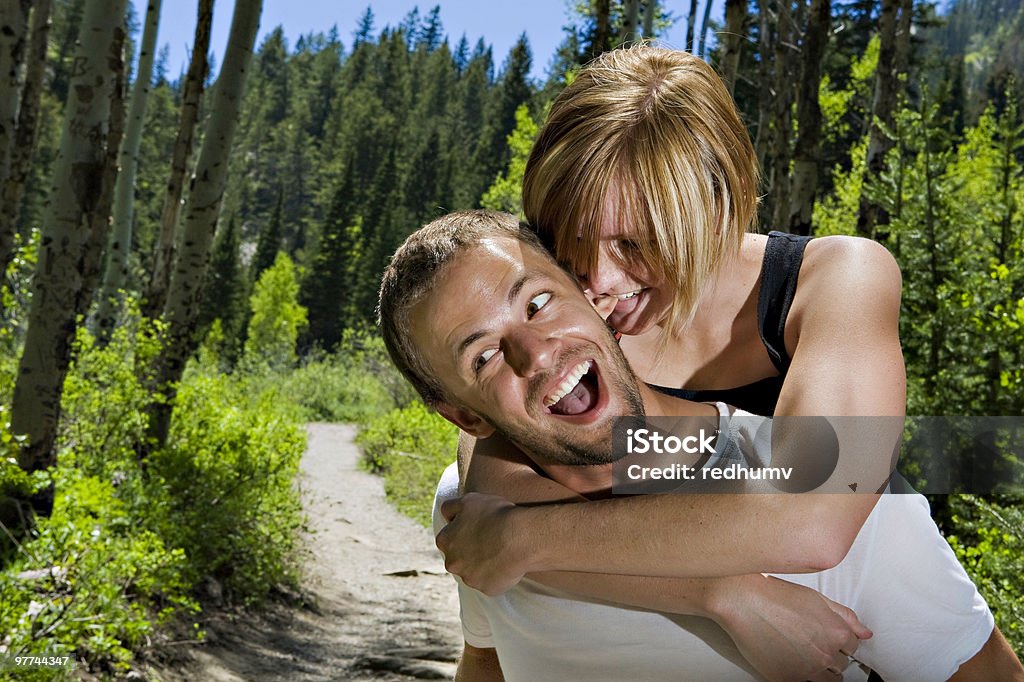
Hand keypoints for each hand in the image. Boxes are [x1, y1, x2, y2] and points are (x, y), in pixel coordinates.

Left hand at [436, 492, 527, 595]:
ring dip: (483, 565)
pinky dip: (497, 576)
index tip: (477, 529)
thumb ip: (450, 507)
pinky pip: (490, 583)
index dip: (462, 533)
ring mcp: (469, 578)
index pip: (447, 539)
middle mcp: (452, 562)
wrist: (519, 537)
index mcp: (445, 540)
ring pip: (473, 572)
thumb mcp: (468, 500)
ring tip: (501, 552)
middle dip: (469, 552)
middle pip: (458, 559)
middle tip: (489, 542)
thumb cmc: (495, 515)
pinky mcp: (487, 589)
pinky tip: (507, 564)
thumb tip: (446, 516)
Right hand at [710, 574, 871, 681]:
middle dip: (830, 655)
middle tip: (811, 643)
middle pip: (840, 665)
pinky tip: (788, 660)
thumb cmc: (776, 595)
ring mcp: (807, 670)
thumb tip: (865, 632)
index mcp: (837, 633)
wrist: (744, 601)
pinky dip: (798, 674)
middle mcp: (826, 655)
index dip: (840, 640)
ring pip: (826, 680)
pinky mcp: (786, 679)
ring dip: (819, 670)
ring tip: (802, 655)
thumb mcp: (817, 598)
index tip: (829, 637)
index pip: (854, 647)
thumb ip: (846, 617)